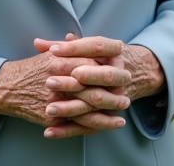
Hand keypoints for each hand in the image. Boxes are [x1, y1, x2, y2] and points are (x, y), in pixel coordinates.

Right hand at [0, 36, 129, 137]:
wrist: (6, 87)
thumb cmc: (31, 69)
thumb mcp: (52, 53)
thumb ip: (73, 48)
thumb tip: (94, 43)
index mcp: (62, 62)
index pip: (92, 63)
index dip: (108, 67)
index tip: (121, 70)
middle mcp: (59, 81)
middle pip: (93, 87)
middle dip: (112, 93)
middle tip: (126, 95)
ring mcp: (56, 101)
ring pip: (88, 109)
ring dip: (107, 112)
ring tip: (122, 113)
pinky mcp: (52, 118)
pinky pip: (76, 124)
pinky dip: (94, 125)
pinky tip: (107, 125)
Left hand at [40, 35, 165, 120]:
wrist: (135, 73)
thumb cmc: (102, 59)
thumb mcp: (88, 49)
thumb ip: (64, 47)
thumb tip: (38, 43)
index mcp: (115, 53)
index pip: (97, 46)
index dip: (75, 48)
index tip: (53, 51)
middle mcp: (121, 73)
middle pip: (103, 75)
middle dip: (78, 79)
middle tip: (51, 81)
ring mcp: (118, 95)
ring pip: (96, 101)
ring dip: (71, 107)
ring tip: (49, 109)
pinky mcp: (110, 115)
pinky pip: (90, 125)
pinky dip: (68, 130)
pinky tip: (49, 130)